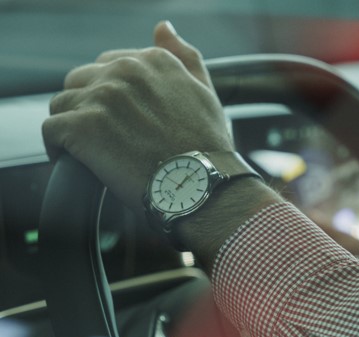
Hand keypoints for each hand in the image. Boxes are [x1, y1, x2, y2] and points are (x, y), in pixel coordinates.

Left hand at [42, 21, 232, 208]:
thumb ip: (184, 57)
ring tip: (85, 153)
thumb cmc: (206, 149)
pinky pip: (51, 129)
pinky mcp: (83, 128)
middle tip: (99, 140)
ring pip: (61, 104)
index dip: (106, 97)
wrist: (200, 185)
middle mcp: (123, 71)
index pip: (106, 66)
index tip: (113, 121)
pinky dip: (56, 146)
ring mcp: (101, 98)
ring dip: (69, 128)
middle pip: (79, 82)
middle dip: (84, 108)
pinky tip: (70, 161)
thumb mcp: (205, 94)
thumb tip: (162, 28)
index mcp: (150, 61)